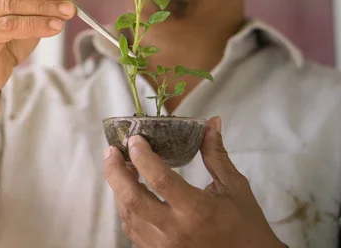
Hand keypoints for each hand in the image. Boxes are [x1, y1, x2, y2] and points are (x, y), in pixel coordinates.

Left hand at [103, 117, 285, 247]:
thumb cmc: (245, 226)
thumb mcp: (235, 188)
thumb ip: (216, 155)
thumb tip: (212, 122)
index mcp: (196, 211)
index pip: (160, 179)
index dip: (143, 156)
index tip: (134, 139)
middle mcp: (174, 230)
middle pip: (131, 198)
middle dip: (115, 171)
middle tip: (111, 151)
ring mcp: (162, 246)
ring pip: (127, 214)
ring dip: (119, 188)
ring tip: (119, 167)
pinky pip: (132, 230)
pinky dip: (126, 208)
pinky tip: (129, 192)